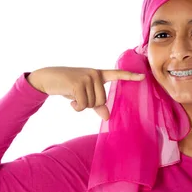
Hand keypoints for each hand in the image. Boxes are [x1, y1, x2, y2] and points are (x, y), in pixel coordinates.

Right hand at [26, 67, 144, 119]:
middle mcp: (95, 74)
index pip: (117, 74)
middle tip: (78, 97)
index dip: (130, 76)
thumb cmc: (67, 87)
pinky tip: (70, 99)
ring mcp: (87, 77)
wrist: (48, 78)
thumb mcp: (84, 95)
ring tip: (73, 95)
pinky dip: (77, 106)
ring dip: (81, 105)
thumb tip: (107, 117)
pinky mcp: (79, 83)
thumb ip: (96, 105)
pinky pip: (84, 104)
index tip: (144, 77)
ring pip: (93, 103)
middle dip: (90, 104)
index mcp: (98, 74)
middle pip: (102, 100)